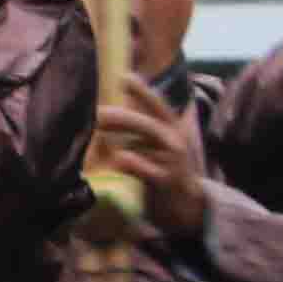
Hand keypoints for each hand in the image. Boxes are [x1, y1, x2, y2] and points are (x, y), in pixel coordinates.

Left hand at [88, 86, 212, 242]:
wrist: (186, 205)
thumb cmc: (164, 170)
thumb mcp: (154, 147)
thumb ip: (137, 130)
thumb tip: (107, 113)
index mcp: (171, 129)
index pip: (158, 106)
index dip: (142, 91)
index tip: (124, 76)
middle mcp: (174, 140)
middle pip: (148, 121)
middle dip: (122, 114)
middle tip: (96, 110)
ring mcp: (173, 160)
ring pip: (150, 137)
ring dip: (124, 128)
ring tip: (99, 122)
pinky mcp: (167, 180)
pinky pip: (149, 169)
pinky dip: (133, 163)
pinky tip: (118, 158)